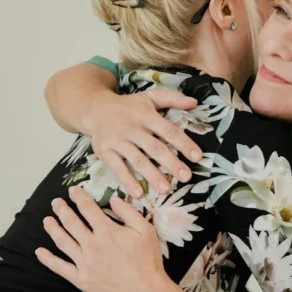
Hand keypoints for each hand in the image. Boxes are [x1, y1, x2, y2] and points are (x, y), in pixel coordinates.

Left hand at [35, 188, 166, 291]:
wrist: (145, 290)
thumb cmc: (147, 260)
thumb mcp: (145, 230)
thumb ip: (128, 212)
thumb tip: (114, 199)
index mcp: (106, 231)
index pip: (88, 209)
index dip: (79, 197)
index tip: (72, 191)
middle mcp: (92, 245)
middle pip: (71, 223)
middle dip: (62, 210)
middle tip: (55, 202)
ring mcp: (84, 263)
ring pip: (63, 242)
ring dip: (53, 229)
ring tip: (47, 221)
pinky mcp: (81, 279)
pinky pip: (60, 267)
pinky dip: (48, 259)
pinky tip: (39, 252)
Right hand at [88, 90, 204, 197]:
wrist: (94, 109)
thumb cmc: (127, 106)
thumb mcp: (149, 97)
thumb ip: (172, 98)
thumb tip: (195, 102)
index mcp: (146, 114)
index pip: (168, 130)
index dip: (184, 143)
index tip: (197, 157)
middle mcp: (132, 127)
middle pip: (155, 148)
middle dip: (171, 163)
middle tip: (186, 177)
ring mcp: (117, 140)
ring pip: (137, 160)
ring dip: (152, 175)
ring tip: (166, 189)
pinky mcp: (105, 151)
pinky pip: (118, 168)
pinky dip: (128, 181)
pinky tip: (139, 193)